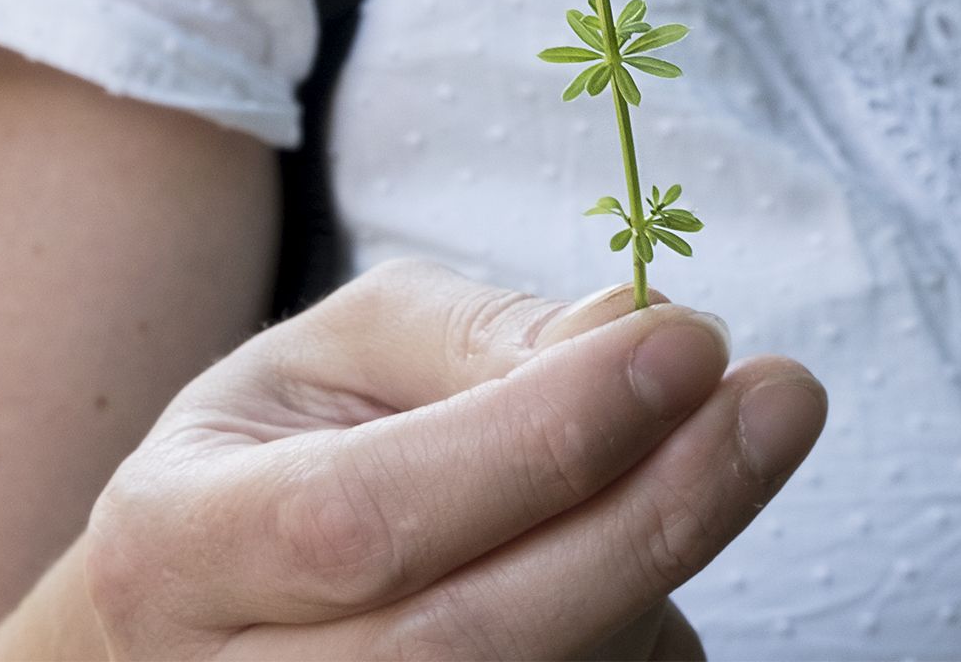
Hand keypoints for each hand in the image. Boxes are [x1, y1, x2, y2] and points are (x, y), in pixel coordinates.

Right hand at [84, 258, 826, 660]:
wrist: (213, 607)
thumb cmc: (285, 446)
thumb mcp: (344, 349)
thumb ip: (479, 339)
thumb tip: (633, 330)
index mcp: (180, 540)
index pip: (366, 513)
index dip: (539, 438)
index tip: (687, 343)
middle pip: (468, 642)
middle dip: (652, 515)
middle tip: (780, 401)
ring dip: (655, 571)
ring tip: (696, 450)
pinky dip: (640, 637)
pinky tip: (636, 553)